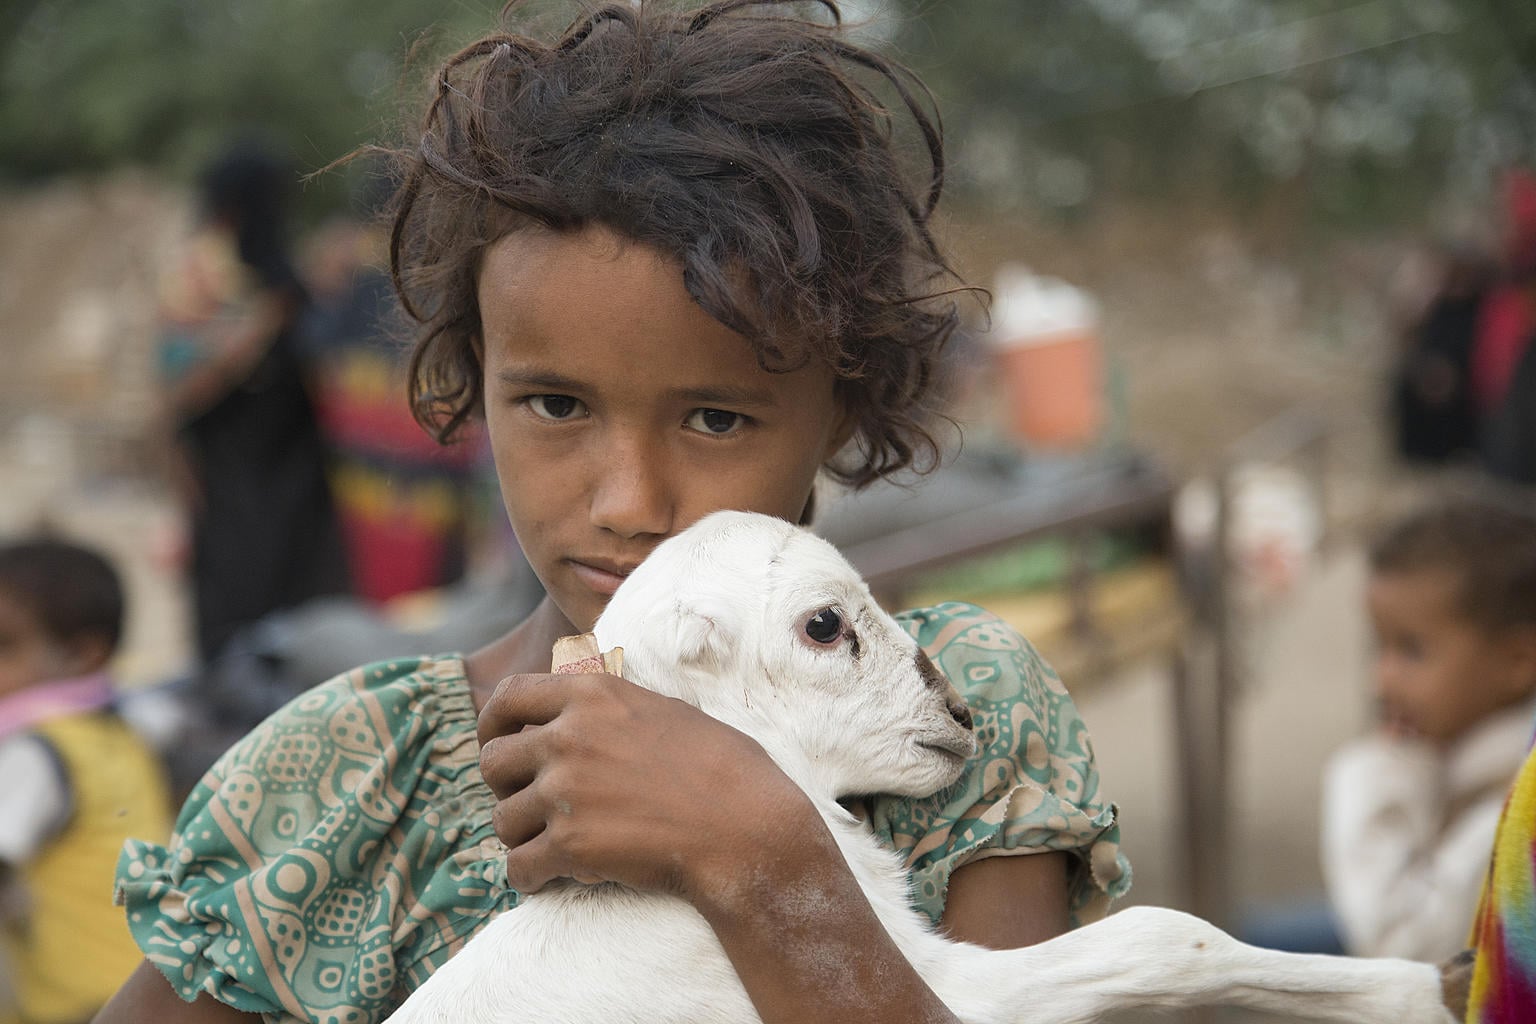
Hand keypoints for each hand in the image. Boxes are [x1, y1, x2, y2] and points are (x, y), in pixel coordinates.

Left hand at [476, 672, 811, 897]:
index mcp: (592, 695)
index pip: (508, 696)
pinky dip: (528, 877)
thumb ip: (611, 706)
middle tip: (532, 804)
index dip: (493, 723)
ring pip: (502, 820)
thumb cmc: (722, 770)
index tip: (497, 742)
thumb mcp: (664, 710)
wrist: (745, 828)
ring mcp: (565, 790)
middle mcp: (569, 736)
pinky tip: (545, 879)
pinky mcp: (569, 844)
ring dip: (521, 837)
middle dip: (506, 787)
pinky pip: (517, 866)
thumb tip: (578, 705)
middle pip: (492, 762)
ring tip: (549, 845)